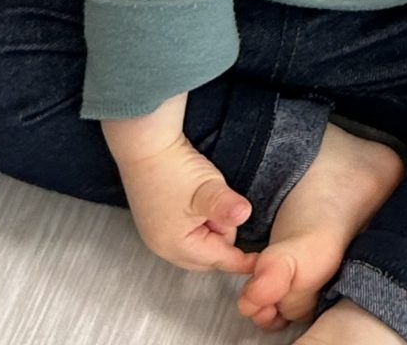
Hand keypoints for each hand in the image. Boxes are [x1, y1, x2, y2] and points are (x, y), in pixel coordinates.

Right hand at [103, 101, 255, 273]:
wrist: (143, 145)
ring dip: (212, 227)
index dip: (243, 261)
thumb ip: (226, 206)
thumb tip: (244, 216)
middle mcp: (164, 247)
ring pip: (200, 243)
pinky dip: (201, 222)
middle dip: (224, 238)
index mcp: (176, 246)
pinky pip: (188, 232)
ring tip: (209, 199)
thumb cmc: (172, 168)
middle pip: (209, 256)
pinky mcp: (159, 221)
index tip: (262, 260)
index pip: (219, 260)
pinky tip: (199, 201)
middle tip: (224, 207)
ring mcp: (158, 234)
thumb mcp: (207, 188)